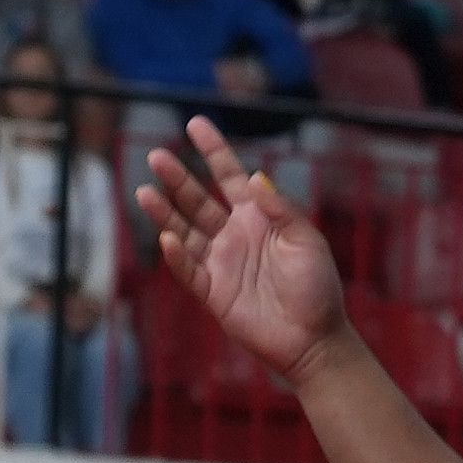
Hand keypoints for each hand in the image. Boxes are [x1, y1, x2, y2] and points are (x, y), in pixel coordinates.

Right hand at [138, 116, 350, 371]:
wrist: (314, 338)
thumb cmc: (317, 287)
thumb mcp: (307, 241)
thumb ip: (281, 210)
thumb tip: (256, 177)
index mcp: (258, 216)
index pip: (229, 176)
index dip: (213, 150)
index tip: (195, 124)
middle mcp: (234, 234)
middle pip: (198, 199)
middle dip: (178, 178)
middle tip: (157, 155)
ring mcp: (221, 262)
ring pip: (184, 230)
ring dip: (165, 212)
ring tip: (145, 191)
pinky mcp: (213, 292)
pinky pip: (189, 270)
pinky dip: (177, 256)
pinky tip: (167, 239)